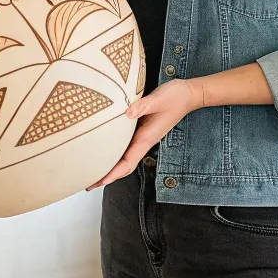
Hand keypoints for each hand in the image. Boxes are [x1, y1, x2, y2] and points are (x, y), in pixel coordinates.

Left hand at [87, 79, 205, 189]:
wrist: (188, 94)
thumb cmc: (175, 96)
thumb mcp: (159, 99)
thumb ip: (143, 106)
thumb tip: (126, 113)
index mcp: (147, 138)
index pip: (128, 162)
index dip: (113, 174)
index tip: (100, 182)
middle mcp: (144, 140)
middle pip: (124, 165)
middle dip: (108, 176)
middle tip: (88, 182)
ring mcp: (143, 136)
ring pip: (125, 157)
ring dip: (110, 166)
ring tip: (93, 170)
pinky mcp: (142, 129)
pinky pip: (126, 146)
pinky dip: (115, 153)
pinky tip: (106, 150)